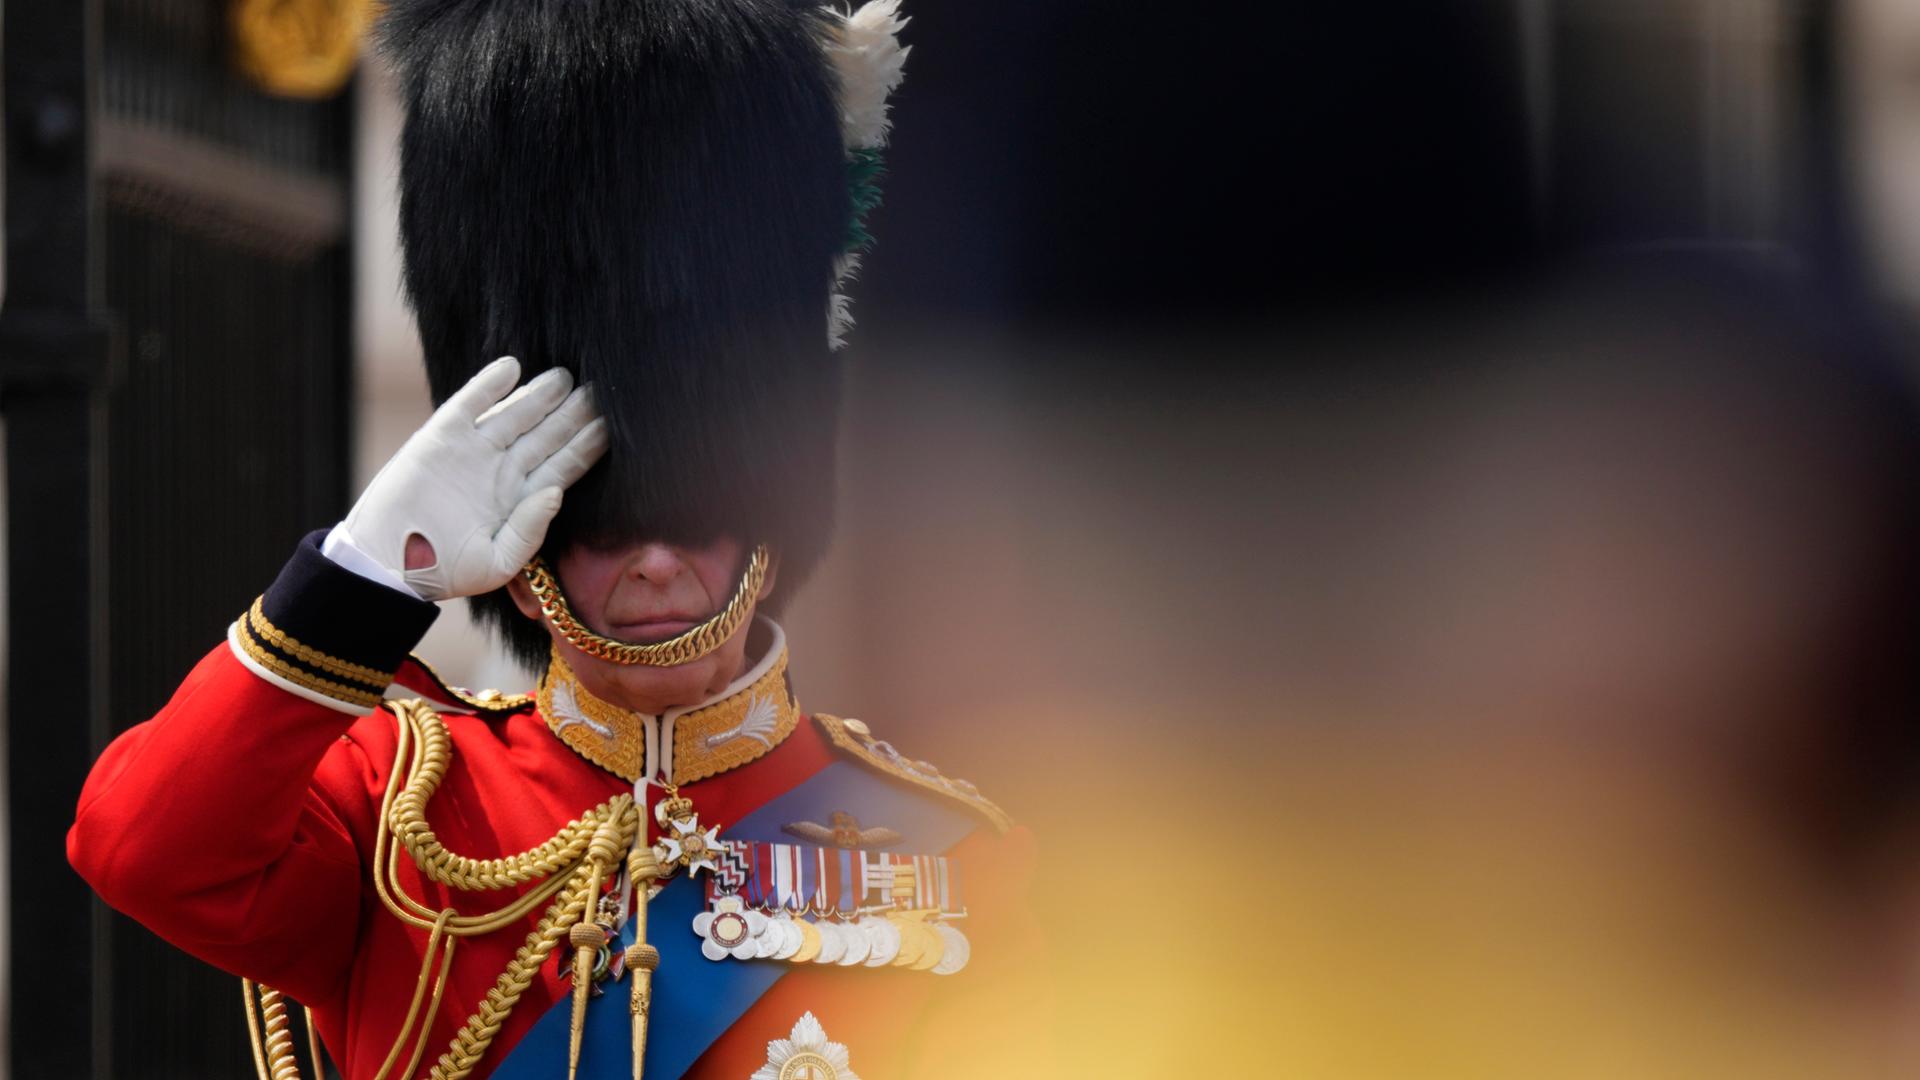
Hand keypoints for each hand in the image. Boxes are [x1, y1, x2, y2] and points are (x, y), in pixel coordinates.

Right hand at [340, 356, 607, 600]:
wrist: (388, 562)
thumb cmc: (444, 571)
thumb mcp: (496, 563)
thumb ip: (529, 531)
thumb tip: (556, 492)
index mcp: (522, 499)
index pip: (565, 465)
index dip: (588, 444)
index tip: (613, 425)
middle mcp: (504, 470)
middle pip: (548, 434)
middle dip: (574, 412)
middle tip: (603, 389)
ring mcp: (474, 451)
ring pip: (516, 415)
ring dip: (540, 394)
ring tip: (565, 376)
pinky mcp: (441, 437)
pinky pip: (470, 404)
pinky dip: (488, 386)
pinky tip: (511, 368)